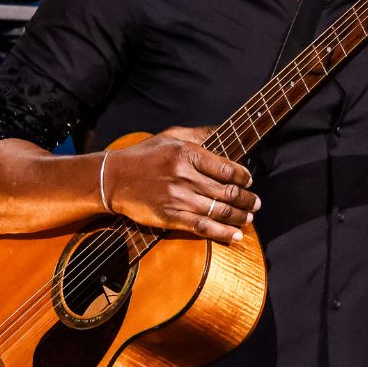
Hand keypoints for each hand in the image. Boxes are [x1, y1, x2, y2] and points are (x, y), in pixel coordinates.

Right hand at [101, 125, 257, 242]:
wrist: (112, 179)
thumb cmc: (144, 155)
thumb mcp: (171, 136)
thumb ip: (200, 134)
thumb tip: (225, 131)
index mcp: (186, 154)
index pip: (227, 169)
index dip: (244, 177)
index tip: (249, 180)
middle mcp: (184, 176)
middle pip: (227, 192)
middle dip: (247, 199)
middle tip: (256, 202)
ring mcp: (177, 199)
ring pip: (219, 210)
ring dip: (240, 216)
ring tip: (249, 217)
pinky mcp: (169, 217)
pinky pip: (202, 227)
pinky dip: (222, 233)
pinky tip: (235, 236)